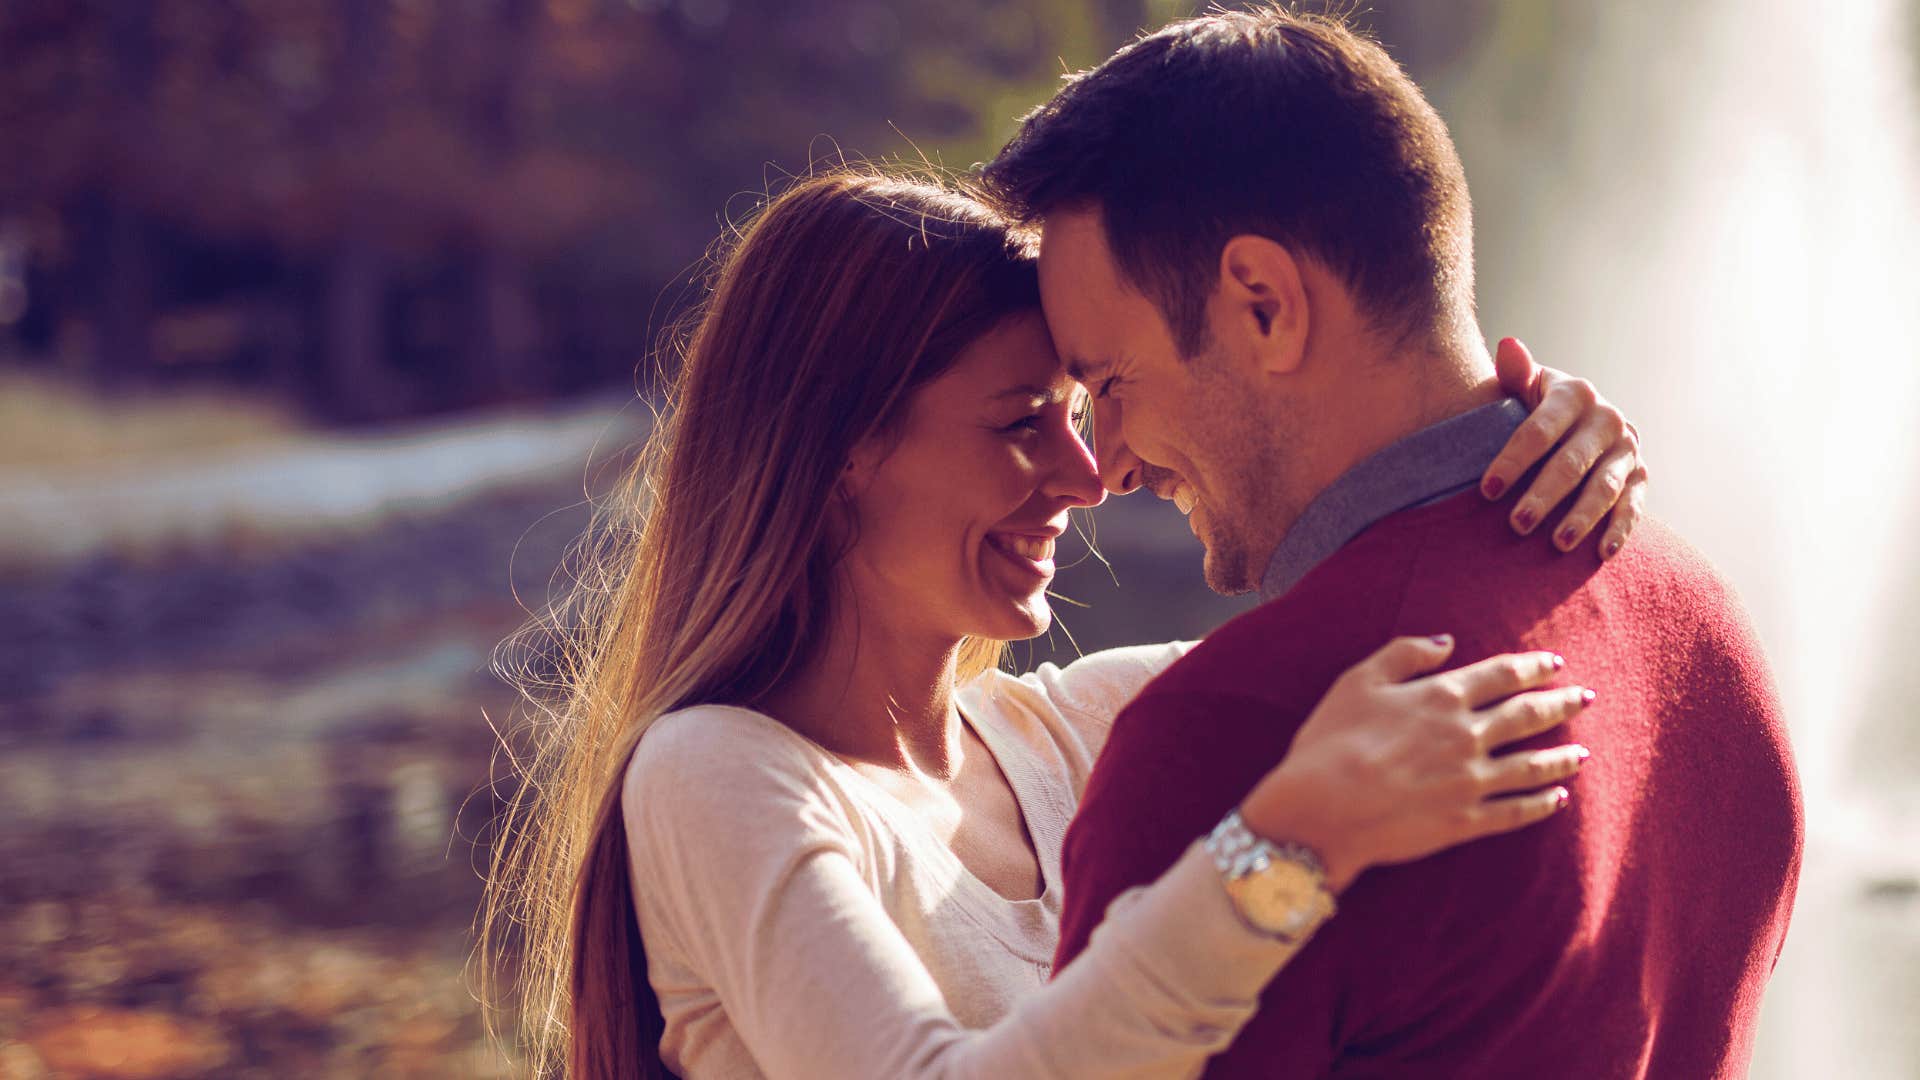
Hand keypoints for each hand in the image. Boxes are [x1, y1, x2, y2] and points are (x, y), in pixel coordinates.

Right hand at [1240, 635, 1591, 892]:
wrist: (1322, 810)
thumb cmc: (1331, 741)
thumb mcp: (1358, 681)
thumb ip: (1405, 654)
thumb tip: (1447, 642)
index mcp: (1442, 697)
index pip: (1502, 675)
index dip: (1532, 667)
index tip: (1555, 664)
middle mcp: (1467, 735)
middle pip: (1528, 715)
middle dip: (1561, 704)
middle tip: (1586, 698)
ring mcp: (1471, 781)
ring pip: (1532, 765)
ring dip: (1562, 756)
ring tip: (1583, 752)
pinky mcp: (1466, 821)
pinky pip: (1517, 811)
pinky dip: (1542, 804)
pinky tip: (1558, 798)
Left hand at [1486, 337, 1648, 559]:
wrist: (1578, 417)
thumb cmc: (1536, 405)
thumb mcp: (1525, 386)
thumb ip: (1516, 372)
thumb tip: (1508, 347)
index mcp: (1575, 394)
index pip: (1539, 431)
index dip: (1513, 461)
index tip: (1487, 490)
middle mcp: (1607, 419)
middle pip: (1571, 463)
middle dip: (1544, 495)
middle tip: (1517, 524)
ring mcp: (1627, 449)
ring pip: (1604, 487)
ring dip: (1581, 517)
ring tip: (1557, 543)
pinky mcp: (1640, 476)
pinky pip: (1633, 506)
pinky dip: (1620, 529)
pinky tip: (1602, 553)